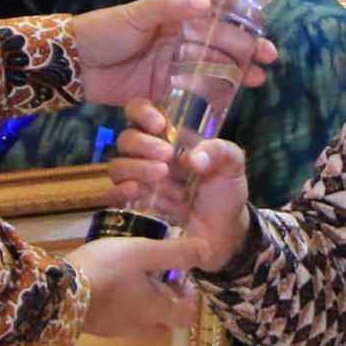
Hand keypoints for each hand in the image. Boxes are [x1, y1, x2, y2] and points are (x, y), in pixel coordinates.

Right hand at [67, 232, 203, 336]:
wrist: (57, 292)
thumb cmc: (107, 271)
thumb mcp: (143, 253)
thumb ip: (176, 252)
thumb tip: (208, 252)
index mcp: (156, 311)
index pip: (186, 317)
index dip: (191, 300)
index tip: (184, 280)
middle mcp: (139, 327)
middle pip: (164, 326)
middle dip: (168, 307)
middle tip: (161, 283)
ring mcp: (115, 330)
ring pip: (140, 325)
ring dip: (144, 308)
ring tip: (135, 282)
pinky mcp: (95, 327)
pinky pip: (118, 322)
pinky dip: (123, 309)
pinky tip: (111, 288)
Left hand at [70, 0, 275, 107]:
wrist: (72, 61)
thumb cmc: (105, 29)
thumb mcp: (137, 13)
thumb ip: (169, 7)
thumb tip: (205, 5)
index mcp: (176, 22)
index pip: (217, 25)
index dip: (241, 33)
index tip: (262, 42)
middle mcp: (178, 46)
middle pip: (219, 52)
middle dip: (245, 58)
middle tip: (264, 66)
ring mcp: (170, 71)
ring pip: (209, 75)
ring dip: (232, 79)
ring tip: (254, 83)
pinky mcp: (158, 94)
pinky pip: (186, 99)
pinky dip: (204, 103)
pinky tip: (222, 108)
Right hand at [108, 104, 252, 273]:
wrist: (222, 234)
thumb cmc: (224, 193)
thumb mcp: (232, 167)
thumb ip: (221, 152)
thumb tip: (193, 157)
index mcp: (168, 138)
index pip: (141, 112)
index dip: (142, 112)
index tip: (159, 124)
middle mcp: (148, 156)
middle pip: (127, 139)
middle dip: (143, 144)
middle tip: (166, 155)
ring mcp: (139, 182)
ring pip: (118, 166)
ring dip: (136, 168)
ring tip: (161, 175)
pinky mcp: (134, 207)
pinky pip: (113, 196)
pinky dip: (121, 192)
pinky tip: (137, 191)